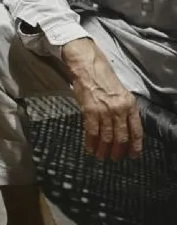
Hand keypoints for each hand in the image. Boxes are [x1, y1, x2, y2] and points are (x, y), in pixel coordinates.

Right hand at [62, 38, 142, 160]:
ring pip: (106, 137)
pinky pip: (91, 132)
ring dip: (103, 149)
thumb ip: (124, 109)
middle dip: (118, 151)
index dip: (135, 146)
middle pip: (121, 137)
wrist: (88, 66)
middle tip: (115, 158)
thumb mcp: (120, 93)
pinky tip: (90, 147)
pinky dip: (90, 142)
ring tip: (101, 156)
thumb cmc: (102, 77)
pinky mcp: (90, 110)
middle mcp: (119, 109)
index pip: (136, 130)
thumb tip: (124, 127)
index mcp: (130, 104)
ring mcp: (104, 110)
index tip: (133, 154)